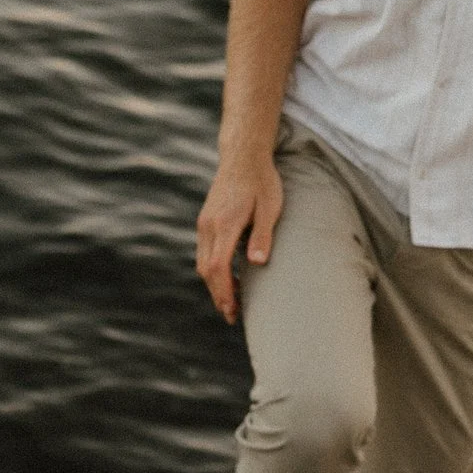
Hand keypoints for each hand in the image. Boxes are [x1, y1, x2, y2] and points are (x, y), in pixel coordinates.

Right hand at [196, 152, 282, 324]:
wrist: (243, 156)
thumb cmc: (262, 181)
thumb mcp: (270, 207)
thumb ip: (262, 235)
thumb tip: (257, 263)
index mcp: (224, 224)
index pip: (217, 267)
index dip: (223, 292)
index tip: (232, 311)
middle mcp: (208, 226)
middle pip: (206, 270)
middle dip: (218, 295)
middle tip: (233, 316)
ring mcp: (204, 223)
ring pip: (202, 263)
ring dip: (215, 284)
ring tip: (232, 302)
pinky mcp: (205, 221)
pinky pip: (204, 252)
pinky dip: (213, 270)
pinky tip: (228, 277)